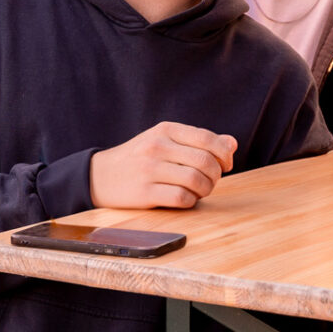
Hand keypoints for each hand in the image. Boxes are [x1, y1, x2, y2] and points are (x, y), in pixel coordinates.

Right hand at [88, 122, 236, 208]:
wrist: (100, 175)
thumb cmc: (139, 158)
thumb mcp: (165, 141)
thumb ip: (198, 142)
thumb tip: (232, 143)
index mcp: (165, 130)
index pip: (207, 138)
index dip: (224, 154)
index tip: (225, 165)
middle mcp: (157, 146)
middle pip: (205, 161)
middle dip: (216, 175)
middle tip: (210, 181)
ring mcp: (150, 169)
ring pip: (196, 180)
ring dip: (205, 190)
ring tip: (198, 191)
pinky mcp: (145, 192)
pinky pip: (181, 198)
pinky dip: (191, 201)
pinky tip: (185, 199)